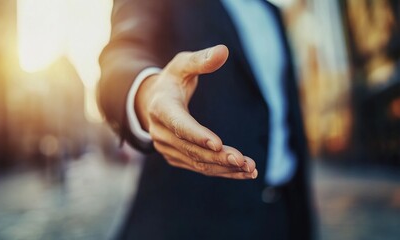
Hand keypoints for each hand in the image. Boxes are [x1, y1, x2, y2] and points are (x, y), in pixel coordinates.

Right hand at [135, 45, 257, 179]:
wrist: (153, 101)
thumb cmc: (172, 80)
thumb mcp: (182, 64)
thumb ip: (201, 60)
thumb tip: (224, 51)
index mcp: (161, 107)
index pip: (179, 124)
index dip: (197, 135)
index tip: (218, 144)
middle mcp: (160, 132)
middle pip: (191, 149)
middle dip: (218, 157)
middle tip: (244, 161)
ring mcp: (166, 148)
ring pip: (197, 162)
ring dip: (223, 168)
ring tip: (250, 170)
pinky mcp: (175, 157)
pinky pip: (199, 167)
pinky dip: (220, 171)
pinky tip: (241, 172)